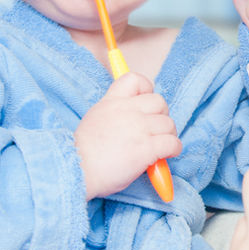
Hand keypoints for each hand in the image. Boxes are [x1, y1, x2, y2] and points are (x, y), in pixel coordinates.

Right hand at [75, 72, 181, 199]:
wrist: (75, 170)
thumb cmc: (82, 154)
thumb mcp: (95, 120)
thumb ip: (114, 115)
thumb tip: (135, 124)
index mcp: (112, 102)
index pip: (135, 79)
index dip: (146, 89)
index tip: (145, 104)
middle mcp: (128, 110)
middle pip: (160, 102)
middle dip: (161, 116)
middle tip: (155, 130)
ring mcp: (139, 128)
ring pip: (169, 123)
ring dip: (168, 135)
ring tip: (160, 146)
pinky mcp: (147, 147)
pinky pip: (172, 142)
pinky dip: (173, 149)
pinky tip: (164, 157)